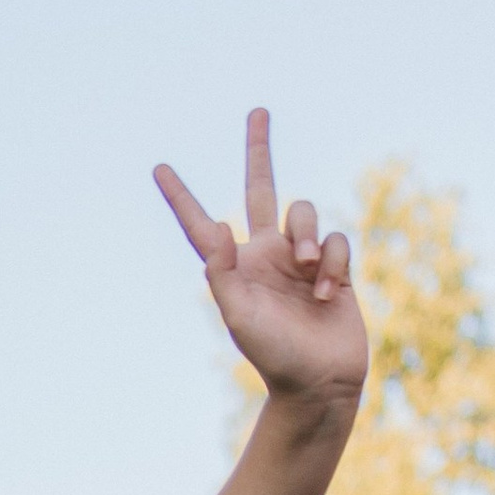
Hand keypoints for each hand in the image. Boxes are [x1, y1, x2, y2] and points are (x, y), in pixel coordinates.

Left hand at [153, 111, 366, 413]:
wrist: (320, 383)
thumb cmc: (274, 355)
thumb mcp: (239, 318)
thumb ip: (223, 273)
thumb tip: (218, 226)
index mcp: (235, 265)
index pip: (202, 224)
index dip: (180, 198)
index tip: (158, 169)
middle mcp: (265, 253)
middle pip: (260, 188)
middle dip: (258, 150)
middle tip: (257, 111)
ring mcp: (301, 258)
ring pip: (304, 213)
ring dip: (308, 235)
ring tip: (308, 268)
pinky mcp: (336, 266)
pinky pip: (337, 240)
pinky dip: (333, 263)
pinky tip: (328, 294)